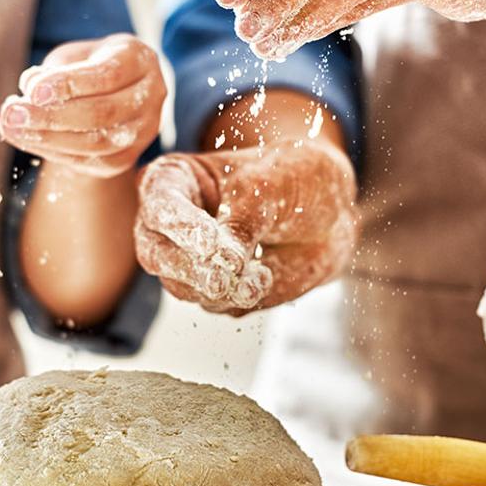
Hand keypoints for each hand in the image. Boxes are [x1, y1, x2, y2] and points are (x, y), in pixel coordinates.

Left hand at [0, 34, 166, 177]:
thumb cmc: (91, 64)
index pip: (107, 75)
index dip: (69, 84)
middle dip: (52, 116)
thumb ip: (55, 69)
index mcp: (140, 60)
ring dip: (48, 138)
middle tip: (12, 113)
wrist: (118, 91)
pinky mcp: (128, 158)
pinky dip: (54, 152)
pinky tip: (27, 140)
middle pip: (102, 113)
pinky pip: (91, 161)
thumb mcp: (75, 55)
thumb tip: (28, 87)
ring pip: (97, 144)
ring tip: (11, 127)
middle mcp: (152, 97)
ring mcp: (144, 131)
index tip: (31, 89)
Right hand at [135, 140, 357, 314]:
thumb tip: (225, 263)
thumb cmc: (293, 180)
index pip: (160, 205)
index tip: (209, 242)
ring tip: (261, 276)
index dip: (180, 225)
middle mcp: (169, 224)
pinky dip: (240, 297)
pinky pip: (214, 305)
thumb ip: (243, 221)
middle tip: (222, 279)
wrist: (329, 214)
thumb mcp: (271, 186)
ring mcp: (186, 261)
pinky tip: (265, 276)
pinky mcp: (210, 291)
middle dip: (190, 269)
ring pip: (182, 287)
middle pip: (155, 254)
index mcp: (173, 180)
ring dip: (220, 288)